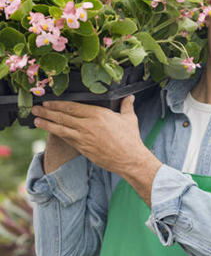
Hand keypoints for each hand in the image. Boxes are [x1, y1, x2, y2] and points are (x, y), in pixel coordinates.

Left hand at [32, 97, 161, 204]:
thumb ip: (126, 106)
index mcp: (97, 114)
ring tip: (36, 120)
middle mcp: (87, 125)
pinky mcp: (83, 149)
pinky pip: (67, 140)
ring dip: (47, 124)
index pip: (72, 106)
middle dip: (47, 112)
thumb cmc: (130, 139)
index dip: (58, 104)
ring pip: (61, 129)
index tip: (48, 102)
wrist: (130, 159)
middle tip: (35, 108)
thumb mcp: (129, 119)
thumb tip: (130, 97)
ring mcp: (84, 138)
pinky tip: (50, 132)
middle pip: (62, 116)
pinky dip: (57, 135)